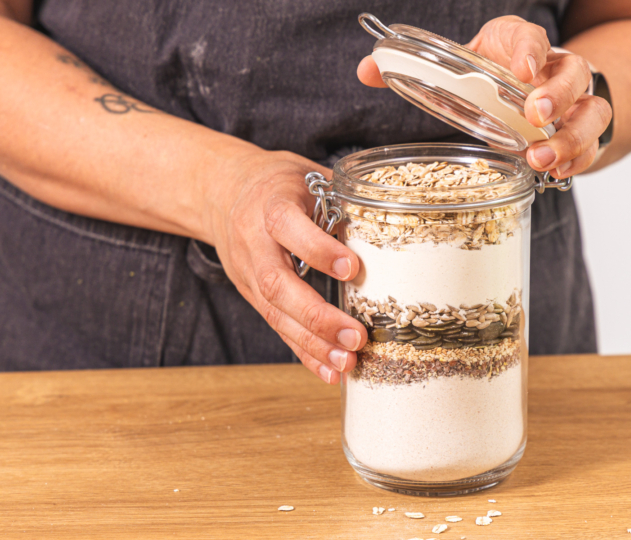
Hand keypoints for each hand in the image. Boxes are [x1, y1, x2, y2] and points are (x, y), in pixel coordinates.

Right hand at [206, 151, 366, 383]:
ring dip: (312, 344)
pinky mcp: (251, 294)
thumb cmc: (277, 183)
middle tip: (356, 336)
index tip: (352, 269)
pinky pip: (277, 326)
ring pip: (274, 313)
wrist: (220, 191)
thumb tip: (395, 217)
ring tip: (347, 363)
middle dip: (317, 315)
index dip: (317, 249)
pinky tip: (329, 371)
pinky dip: (304, 352)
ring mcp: (248, 273)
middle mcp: (253, 242)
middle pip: (276, 283)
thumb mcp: (306, 174)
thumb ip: (341, 197)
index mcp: (270, 203)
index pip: (286, 225)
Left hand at [357, 16, 611, 178]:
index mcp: (519, 45)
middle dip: (558, 95)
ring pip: (593, 112)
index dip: (530, 51)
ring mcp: (574, 103)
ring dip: (570, 137)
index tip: (521, 71)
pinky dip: (578, 160)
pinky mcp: (581, 132)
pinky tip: (555, 173)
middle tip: (535, 116)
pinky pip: (592, 146)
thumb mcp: (461, 64)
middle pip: (574, 73)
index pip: (532, 38)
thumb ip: (416, 68)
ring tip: (541, 159)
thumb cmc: (493, 75)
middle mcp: (555, 70)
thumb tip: (366, 70)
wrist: (538, 87)